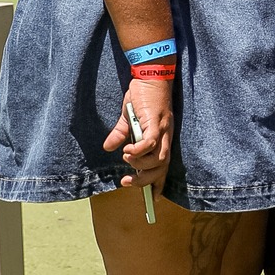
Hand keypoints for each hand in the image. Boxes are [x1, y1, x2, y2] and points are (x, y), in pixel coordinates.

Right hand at [102, 73, 173, 189]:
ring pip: (159, 158)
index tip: (150, 199)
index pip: (163, 167)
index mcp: (161, 139)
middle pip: (162, 168)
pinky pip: (151, 142)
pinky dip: (140, 150)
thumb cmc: (142, 96)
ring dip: (141, 164)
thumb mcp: (128, 118)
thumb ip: (121, 133)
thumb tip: (108, 147)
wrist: (150, 74)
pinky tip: (127, 151)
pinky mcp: (156, 121)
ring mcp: (163, 130)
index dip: (158, 184)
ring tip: (126, 159)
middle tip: (127, 182)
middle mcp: (166, 137)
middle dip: (146, 181)